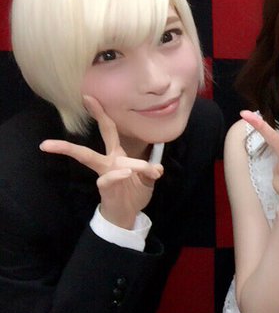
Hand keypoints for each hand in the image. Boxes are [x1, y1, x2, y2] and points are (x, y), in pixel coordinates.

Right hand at [40, 95, 162, 228]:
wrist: (126, 215)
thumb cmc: (133, 193)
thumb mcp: (147, 181)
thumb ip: (151, 172)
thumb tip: (157, 168)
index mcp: (118, 155)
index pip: (111, 130)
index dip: (103, 115)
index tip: (93, 98)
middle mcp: (109, 160)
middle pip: (103, 134)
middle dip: (96, 116)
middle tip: (87, 98)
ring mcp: (105, 172)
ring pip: (95, 157)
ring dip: (115, 159)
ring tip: (129, 168)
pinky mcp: (104, 186)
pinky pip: (108, 178)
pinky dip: (118, 175)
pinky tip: (126, 173)